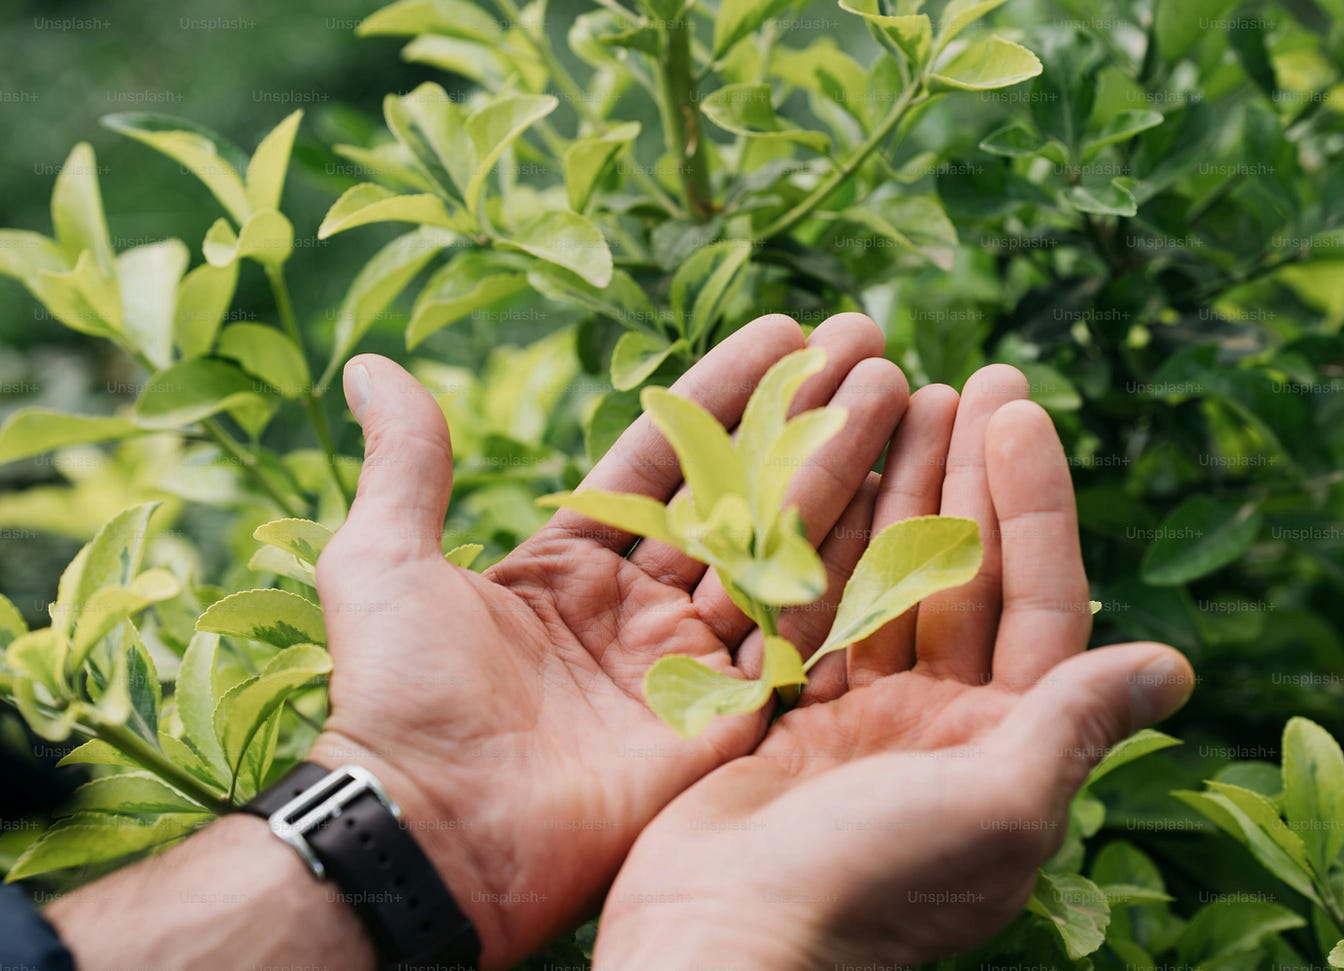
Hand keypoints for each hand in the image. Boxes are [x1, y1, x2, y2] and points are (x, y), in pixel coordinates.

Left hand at [309, 313, 911, 966]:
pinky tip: (898, 497)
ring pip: (781, 551)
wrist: (435, 828)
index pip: (665, 459)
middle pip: (737, 495)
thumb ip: (409, 462)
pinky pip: (800, 635)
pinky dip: (848, 570)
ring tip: (899, 391)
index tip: (786, 331)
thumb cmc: (400, 696)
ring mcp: (689, 666)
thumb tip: (373, 366)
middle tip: (867, 342)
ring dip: (839, 472)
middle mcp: (640, 610)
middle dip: (803, 416)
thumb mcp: (386, 559)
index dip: (724, 393)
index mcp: (572, 565)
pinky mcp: (728, 724)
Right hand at [594, 367, 1195, 969]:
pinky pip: (812, 604)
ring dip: (897, 491)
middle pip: (962, 573)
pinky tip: (825, 467)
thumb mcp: (998, 805)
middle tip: (972, 375)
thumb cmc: (873, 884)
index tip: (1016, 409)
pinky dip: (820, 537)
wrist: (727, 944)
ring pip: (886, 577)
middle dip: (969, 476)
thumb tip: (1175, 665)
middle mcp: (939, 724)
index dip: (1033, 502)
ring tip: (900, 393)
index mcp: (1004, 744)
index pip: (1036, 600)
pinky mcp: (786, 714)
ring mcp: (860, 717)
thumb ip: (1077, 725)